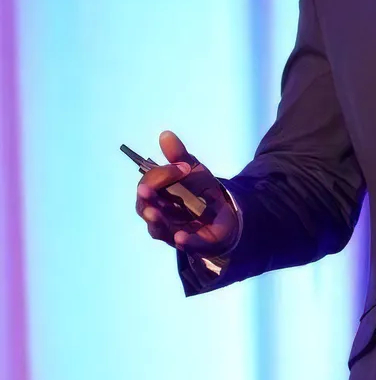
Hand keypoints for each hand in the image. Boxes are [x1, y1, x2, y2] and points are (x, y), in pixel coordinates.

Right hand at [135, 130, 239, 256]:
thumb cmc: (201, 193)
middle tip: (145, 190)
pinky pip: (188, 245)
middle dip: (146, 199)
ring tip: (153, 213)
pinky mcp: (195, 244)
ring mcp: (175, 231)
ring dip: (156, 221)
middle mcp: (160, 215)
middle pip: (146, 208)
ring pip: (159, 229)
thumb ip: (179, 156)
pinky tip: (181, 238)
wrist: (226, 215)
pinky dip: (185, 242)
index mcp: (158, 195)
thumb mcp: (194, 171)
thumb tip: (166, 134)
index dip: (161, 175)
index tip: (183, 167)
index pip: (149, 185)